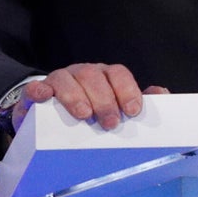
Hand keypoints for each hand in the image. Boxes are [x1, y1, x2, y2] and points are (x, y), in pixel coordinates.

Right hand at [12, 62, 168, 132]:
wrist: (50, 115)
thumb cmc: (89, 109)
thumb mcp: (114, 105)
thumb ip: (135, 100)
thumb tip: (161, 94)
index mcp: (105, 76)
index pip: (118, 74)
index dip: (127, 89)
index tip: (132, 110)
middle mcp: (83, 74)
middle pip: (94, 76)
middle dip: (104, 99)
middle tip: (110, 122)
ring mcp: (60, 80)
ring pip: (67, 78)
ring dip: (75, 95)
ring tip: (84, 115)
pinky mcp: (39, 91)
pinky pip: (36, 87)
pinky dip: (39, 90)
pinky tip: (43, 97)